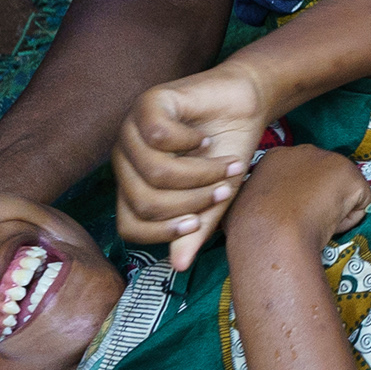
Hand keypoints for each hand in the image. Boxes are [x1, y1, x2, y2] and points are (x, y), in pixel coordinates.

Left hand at [115, 62, 274, 270]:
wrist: (244, 104)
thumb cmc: (226, 152)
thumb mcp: (214, 198)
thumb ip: (195, 229)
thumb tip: (178, 266)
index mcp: (135, 187)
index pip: (130, 226)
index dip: (164, 232)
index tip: (199, 221)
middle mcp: (126, 161)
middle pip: (146, 201)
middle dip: (193, 201)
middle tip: (223, 190)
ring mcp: (132, 131)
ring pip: (155, 171)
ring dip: (201, 173)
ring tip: (227, 166)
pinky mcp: (147, 102)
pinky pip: (158, 135)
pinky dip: (191, 142)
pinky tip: (204, 138)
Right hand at [234, 143, 370, 254]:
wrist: (270, 232)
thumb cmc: (251, 227)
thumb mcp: (245, 206)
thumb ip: (258, 200)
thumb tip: (256, 212)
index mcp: (275, 157)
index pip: (299, 175)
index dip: (299, 198)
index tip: (291, 215)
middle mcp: (304, 151)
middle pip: (324, 178)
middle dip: (320, 200)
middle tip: (305, 222)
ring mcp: (330, 160)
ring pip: (343, 191)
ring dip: (334, 212)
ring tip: (312, 224)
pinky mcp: (352, 175)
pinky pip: (360, 204)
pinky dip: (348, 221)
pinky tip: (328, 225)